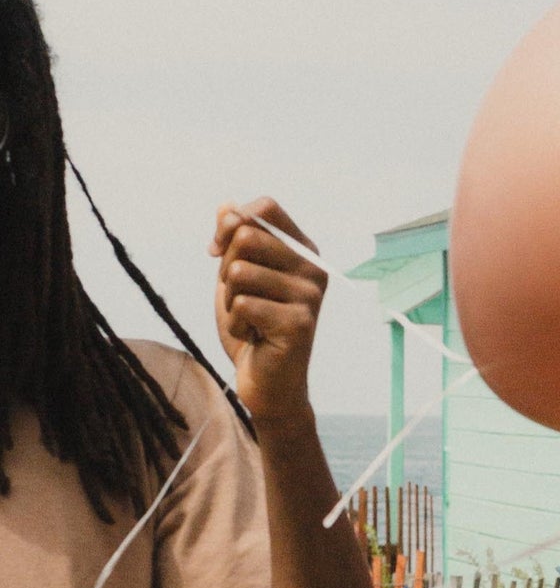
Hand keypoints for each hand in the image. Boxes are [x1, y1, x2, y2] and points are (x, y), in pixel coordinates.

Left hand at [210, 198, 326, 420]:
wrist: (267, 382)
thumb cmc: (253, 327)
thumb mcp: (237, 277)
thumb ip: (234, 242)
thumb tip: (226, 205)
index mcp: (303, 252)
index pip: (266, 208)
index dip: (231, 221)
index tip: (218, 250)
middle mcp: (313, 270)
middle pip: (246, 236)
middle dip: (226, 267)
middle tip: (238, 296)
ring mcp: (309, 297)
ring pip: (239, 272)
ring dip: (229, 299)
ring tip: (248, 319)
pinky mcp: (299, 323)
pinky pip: (242, 304)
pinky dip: (236, 325)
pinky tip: (255, 337)